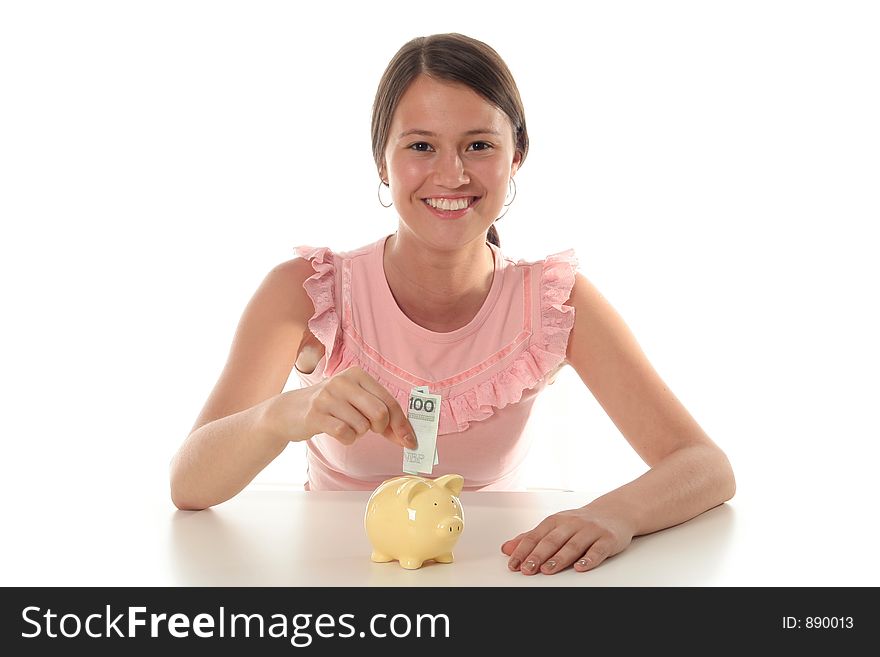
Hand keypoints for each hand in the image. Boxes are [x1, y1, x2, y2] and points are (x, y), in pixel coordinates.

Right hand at [269, 366, 416, 448]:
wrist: (289, 410)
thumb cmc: (331, 407)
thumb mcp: (356, 402)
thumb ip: (381, 415)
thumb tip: (407, 437)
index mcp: (358, 374)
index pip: (389, 401)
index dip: (402, 424)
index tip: (410, 442)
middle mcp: (343, 381)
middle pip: (380, 414)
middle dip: (380, 429)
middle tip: (371, 430)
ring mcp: (328, 397)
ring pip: (362, 426)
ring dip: (358, 433)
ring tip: (346, 425)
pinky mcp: (316, 414)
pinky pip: (345, 434)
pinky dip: (347, 439)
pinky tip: (338, 431)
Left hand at [500, 505, 634, 574]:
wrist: (613, 512)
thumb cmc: (580, 522)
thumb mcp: (554, 526)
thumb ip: (531, 538)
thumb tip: (506, 548)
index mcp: (556, 521)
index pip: (536, 536)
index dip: (523, 550)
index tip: (514, 564)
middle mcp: (571, 524)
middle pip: (552, 540)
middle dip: (538, 555)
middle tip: (527, 569)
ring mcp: (590, 531)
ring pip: (573, 545)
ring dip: (559, 558)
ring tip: (548, 570)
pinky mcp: (607, 539)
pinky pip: (598, 550)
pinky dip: (589, 559)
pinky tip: (580, 567)